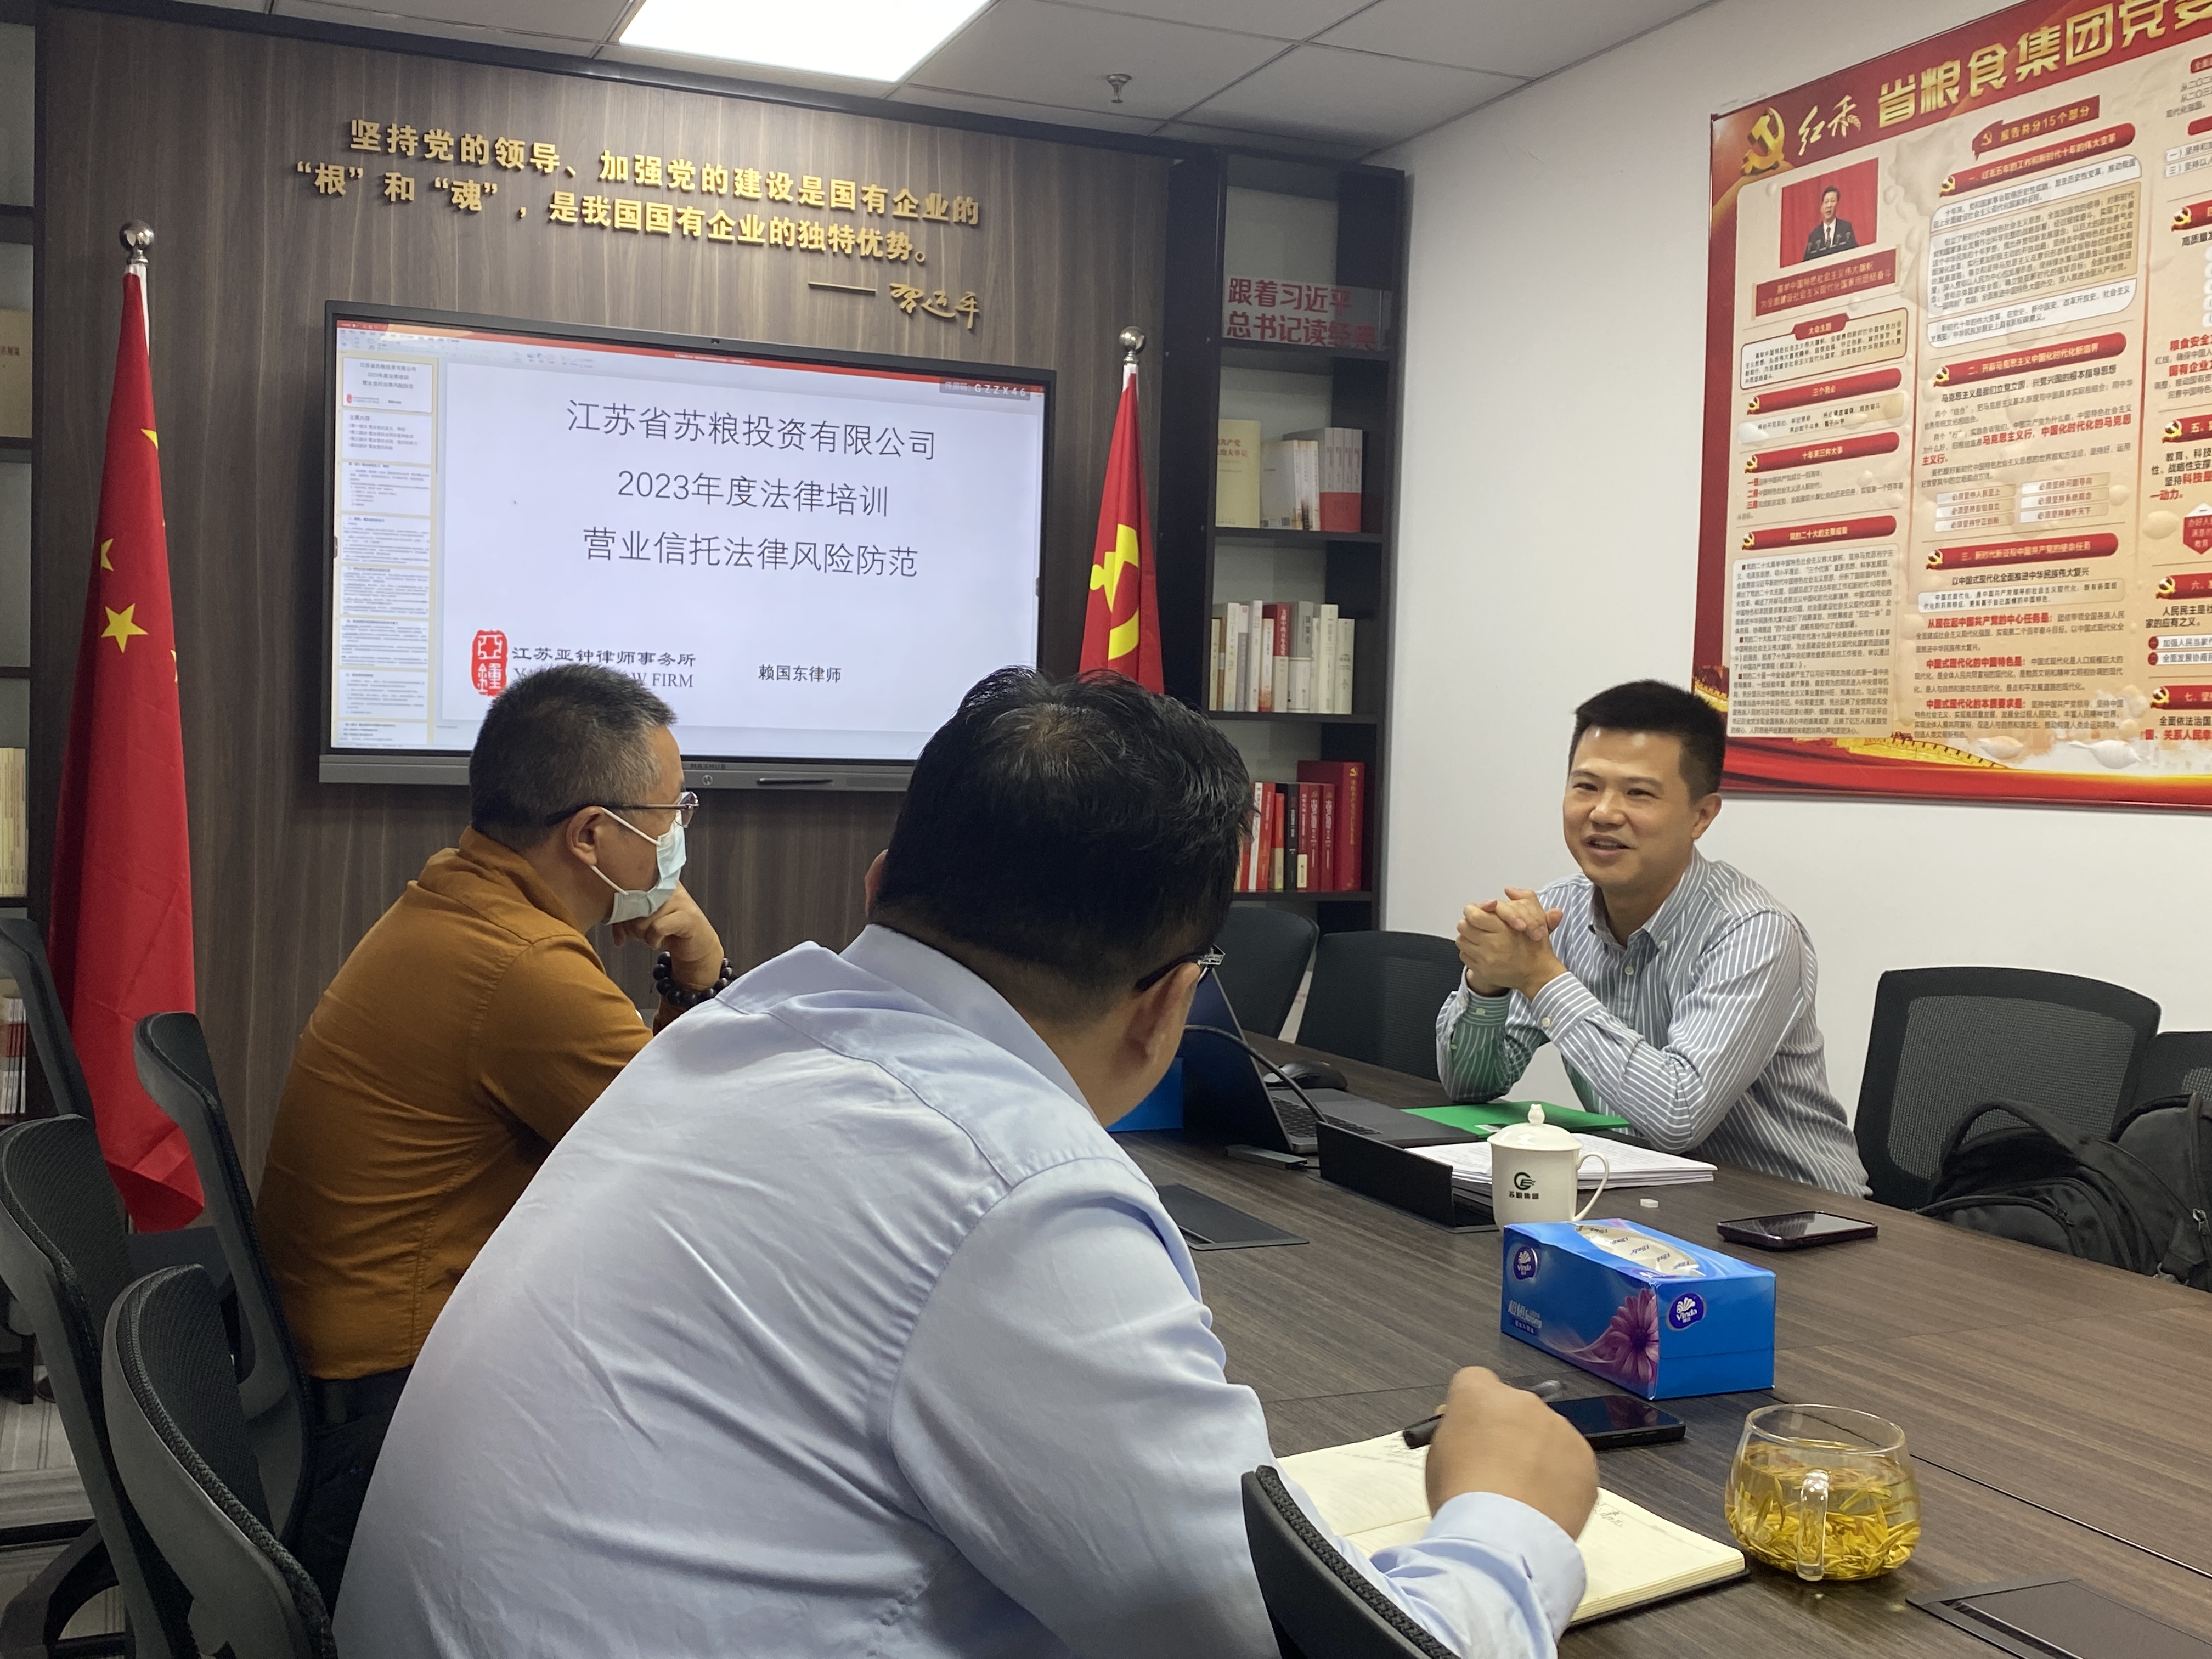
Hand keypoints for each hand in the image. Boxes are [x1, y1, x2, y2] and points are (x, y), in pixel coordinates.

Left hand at [612, 881, 724, 989]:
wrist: (696, 944)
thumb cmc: (668, 928)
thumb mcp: (640, 920)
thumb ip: (622, 917)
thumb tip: (607, 918)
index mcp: (655, 879)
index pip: (626, 888)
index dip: (620, 910)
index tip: (622, 925)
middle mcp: (667, 885)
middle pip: (633, 905)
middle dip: (631, 926)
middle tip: (640, 932)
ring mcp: (680, 898)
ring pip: (643, 918)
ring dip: (643, 935)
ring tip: (653, 935)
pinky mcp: (688, 916)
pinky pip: (657, 927)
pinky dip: (654, 940)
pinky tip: (660, 940)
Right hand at [1423, 1367, 1597, 1541]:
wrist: (1502, 1536)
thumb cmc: (1462, 1498)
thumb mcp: (1437, 1458)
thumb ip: (1454, 1432)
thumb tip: (1466, 1430)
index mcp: (1479, 1395)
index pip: (1475, 1380)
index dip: (1472, 1407)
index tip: (1472, 1430)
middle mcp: (1522, 1402)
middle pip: (1515, 1408)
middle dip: (1509, 1431)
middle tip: (1498, 1469)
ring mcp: (1558, 1428)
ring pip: (1547, 1435)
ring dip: (1537, 1455)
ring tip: (1522, 1496)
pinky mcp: (1584, 1458)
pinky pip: (1571, 1462)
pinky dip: (1561, 1479)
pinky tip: (1543, 1505)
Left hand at [1457, 895, 1566, 999]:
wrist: (1538, 974)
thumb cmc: (1536, 946)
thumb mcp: (1536, 918)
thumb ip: (1523, 899)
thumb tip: (1509, 890)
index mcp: (1504, 929)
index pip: (1474, 915)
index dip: (1473, 910)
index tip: (1478, 911)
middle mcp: (1493, 944)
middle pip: (1463, 926)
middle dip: (1469, 922)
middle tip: (1477, 923)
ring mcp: (1486, 959)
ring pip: (1461, 940)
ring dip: (1467, 937)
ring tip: (1479, 937)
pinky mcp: (1482, 970)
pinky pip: (1465, 956)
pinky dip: (1470, 951)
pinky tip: (1481, 950)